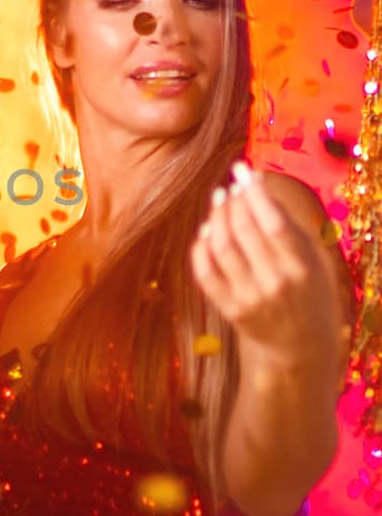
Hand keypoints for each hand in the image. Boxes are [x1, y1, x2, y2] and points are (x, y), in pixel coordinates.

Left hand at [189, 161, 340, 365]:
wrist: (302, 346)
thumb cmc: (310, 291)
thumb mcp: (315, 259)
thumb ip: (290, 226)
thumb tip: (257, 187)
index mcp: (301, 267)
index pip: (273, 221)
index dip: (254, 192)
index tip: (243, 170)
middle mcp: (274, 283)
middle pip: (244, 230)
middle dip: (233, 201)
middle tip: (229, 187)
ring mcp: (249, 298)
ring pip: (221, 247)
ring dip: (216, 218)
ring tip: (218, 201)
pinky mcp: (230, 310)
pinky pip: (205, 273)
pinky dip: (201, 247)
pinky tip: (206, 231)